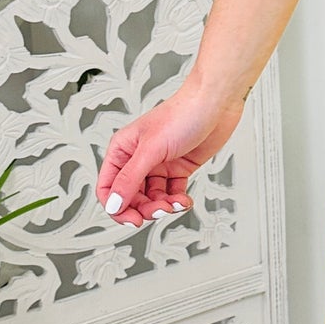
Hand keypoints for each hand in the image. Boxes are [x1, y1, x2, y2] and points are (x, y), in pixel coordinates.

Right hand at [95, 80, 245, 227]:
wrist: (216, 103)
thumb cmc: (183, 114)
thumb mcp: (151, 149)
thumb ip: (130, 179)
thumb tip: (113, 204)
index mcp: (123, 150)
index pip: (108, 187)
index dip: (116, 207)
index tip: (133, 219)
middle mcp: (138, 158)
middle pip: (131, 197)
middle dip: (145, 208)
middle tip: (160, 210)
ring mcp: (159, 164)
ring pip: (152, 197)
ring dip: (164, 205)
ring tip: (176, 203)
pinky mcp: (178, 168)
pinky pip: (171, 193)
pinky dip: (177, 200)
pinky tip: (184, 199)